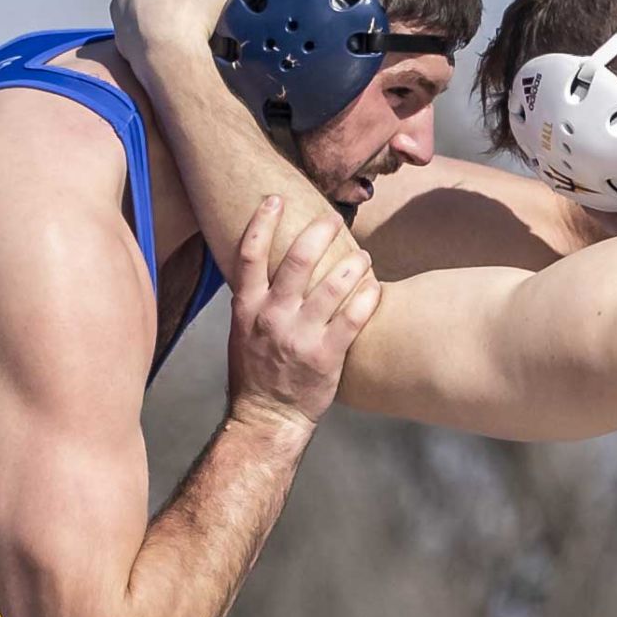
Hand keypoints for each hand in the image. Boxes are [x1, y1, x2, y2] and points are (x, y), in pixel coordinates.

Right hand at [226, 198, 381, 428]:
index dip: (262, 221)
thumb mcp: (241, 331)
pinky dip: (368, 296)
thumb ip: (254, 297)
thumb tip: (264, 261)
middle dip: (320, 230)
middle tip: (333, 218)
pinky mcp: (327, 355)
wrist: (266, 418)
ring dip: (353, 262)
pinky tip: (375, 285)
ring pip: (333, 285)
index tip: (276, 198)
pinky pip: (354, 317)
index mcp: (247, 308)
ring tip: (363, 256)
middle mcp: (272, 317)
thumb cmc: (255, 371)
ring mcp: (300, 336)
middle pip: (298, 259)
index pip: (249, 254)